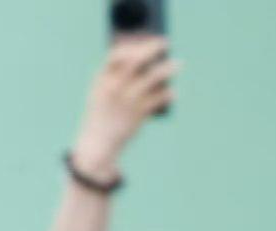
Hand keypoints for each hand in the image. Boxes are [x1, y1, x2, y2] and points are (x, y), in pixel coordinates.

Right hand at [73, 35, 182, 173]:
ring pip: (153, 77)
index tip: (143, 40)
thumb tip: (143, 54)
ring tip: (178, 64)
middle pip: (137, 60)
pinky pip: (159, 98)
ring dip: (167, 68)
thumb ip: (116, 74)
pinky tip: (173, 92)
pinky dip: (168, 93)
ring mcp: (128, 100)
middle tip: (165, 42)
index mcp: (102, 79)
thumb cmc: (102, 113)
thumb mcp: (101, 92)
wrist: (97, 144)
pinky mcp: (139, 113)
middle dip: (152, 48)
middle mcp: (115, 87)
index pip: (116, 54)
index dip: (131, 46)